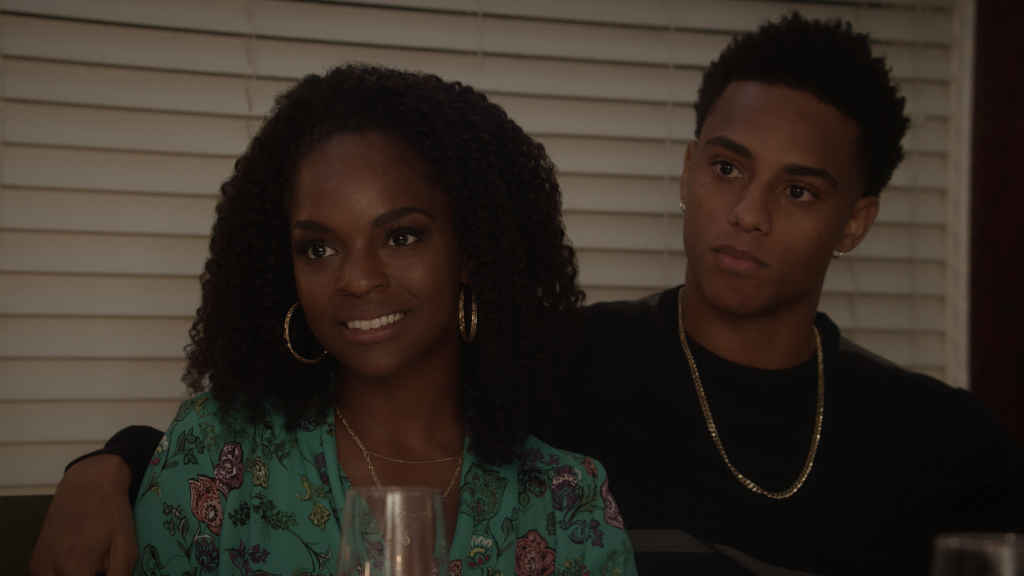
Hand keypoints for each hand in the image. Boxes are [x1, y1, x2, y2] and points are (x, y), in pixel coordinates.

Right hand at [30, 454, 136, 575]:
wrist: (88, 483)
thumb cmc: (109, 512)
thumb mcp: (126, 546)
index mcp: (74, 566)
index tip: (106, 572)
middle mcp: (50, 569)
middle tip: (100, 564)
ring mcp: (39, 566)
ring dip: (75, 575)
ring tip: (90, 561)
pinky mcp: (35, 562)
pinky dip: (63, 574)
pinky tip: (78, 560)